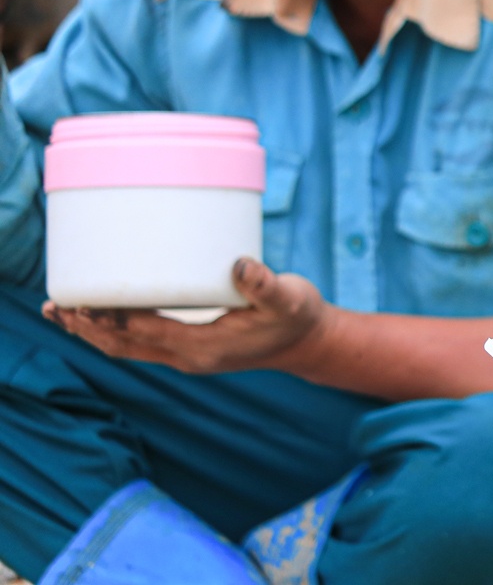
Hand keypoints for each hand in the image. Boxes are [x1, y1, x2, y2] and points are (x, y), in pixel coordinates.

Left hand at [42, 258, 332, 374]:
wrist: (308, 343)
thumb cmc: (298, 316)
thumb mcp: (289, 297)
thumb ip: (264, 283)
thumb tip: (240, 264)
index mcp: (204, 346)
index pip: (143, 333)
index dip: (110, 318)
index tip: (82, 299)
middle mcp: (188, 357)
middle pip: (124, 346)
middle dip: (88, 328)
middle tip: (56, 306)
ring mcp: (187, 356)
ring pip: (127, 349)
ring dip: (93, 333)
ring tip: (61, 313)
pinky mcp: (189, 348)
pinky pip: (140, 345)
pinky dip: (113, 333)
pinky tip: (101, 317)